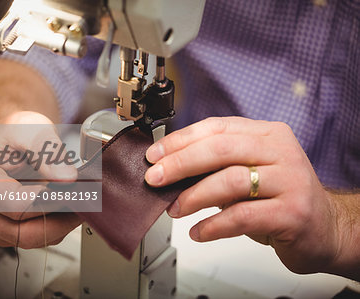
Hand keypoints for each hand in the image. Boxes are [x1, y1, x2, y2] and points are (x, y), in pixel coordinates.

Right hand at [0, 111, 81, 248]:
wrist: (15, 138)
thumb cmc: (18, 131)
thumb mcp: (34, 130)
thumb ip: (49, 152)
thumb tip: (67, 178)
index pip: (16, 206)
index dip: (50, 201)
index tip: (74, 189)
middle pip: (21, 232)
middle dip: (58, 219)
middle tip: (84, 200)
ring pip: (30, 239)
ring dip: (59, 225)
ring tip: (79, 201)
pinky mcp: (5, 229)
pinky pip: (34, 239)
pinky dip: (55, 227)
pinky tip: (67, 207)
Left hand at [145, 117, 341, 274]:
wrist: (326, 227)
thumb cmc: (280, 198)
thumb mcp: (249, 173)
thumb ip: (217, 168)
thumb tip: (170, 171)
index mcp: (268, 134)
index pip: (217, 128)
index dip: (181, 140)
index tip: (155, 154)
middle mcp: (282, 151)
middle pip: (221, 148)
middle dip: (181, 163)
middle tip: (155, 178)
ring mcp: (291, 180)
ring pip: (231, 180)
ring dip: (194, 196)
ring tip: (174, 209)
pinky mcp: (294, 212)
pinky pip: (243, 216)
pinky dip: (214, 225)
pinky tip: (199, 231)